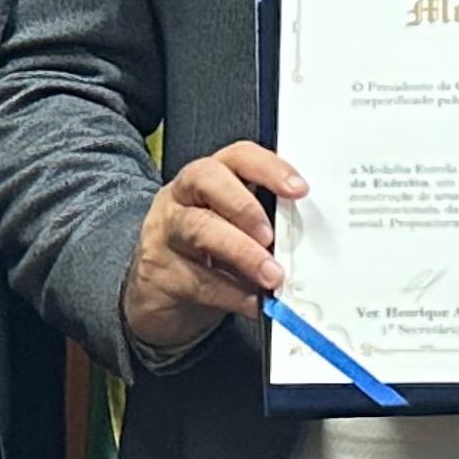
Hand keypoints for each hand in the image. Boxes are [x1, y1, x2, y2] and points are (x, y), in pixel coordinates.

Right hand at [124, 141, 305, 353]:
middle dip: (244, 205)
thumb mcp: (233, 229)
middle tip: (270, 236)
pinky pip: (198, 279)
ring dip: (241, 251)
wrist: (157, 293)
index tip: (298, 189)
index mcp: (209, 178)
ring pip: (198, 228)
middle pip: (206, 179)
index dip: (268, 168)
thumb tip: (302, 245)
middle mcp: (182, 196)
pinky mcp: (161, 272)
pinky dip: (233, 294)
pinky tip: (255, 303)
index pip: (237, 156)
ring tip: (271, 275)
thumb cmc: (205, 252)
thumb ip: (264, 227)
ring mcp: (167, 232)